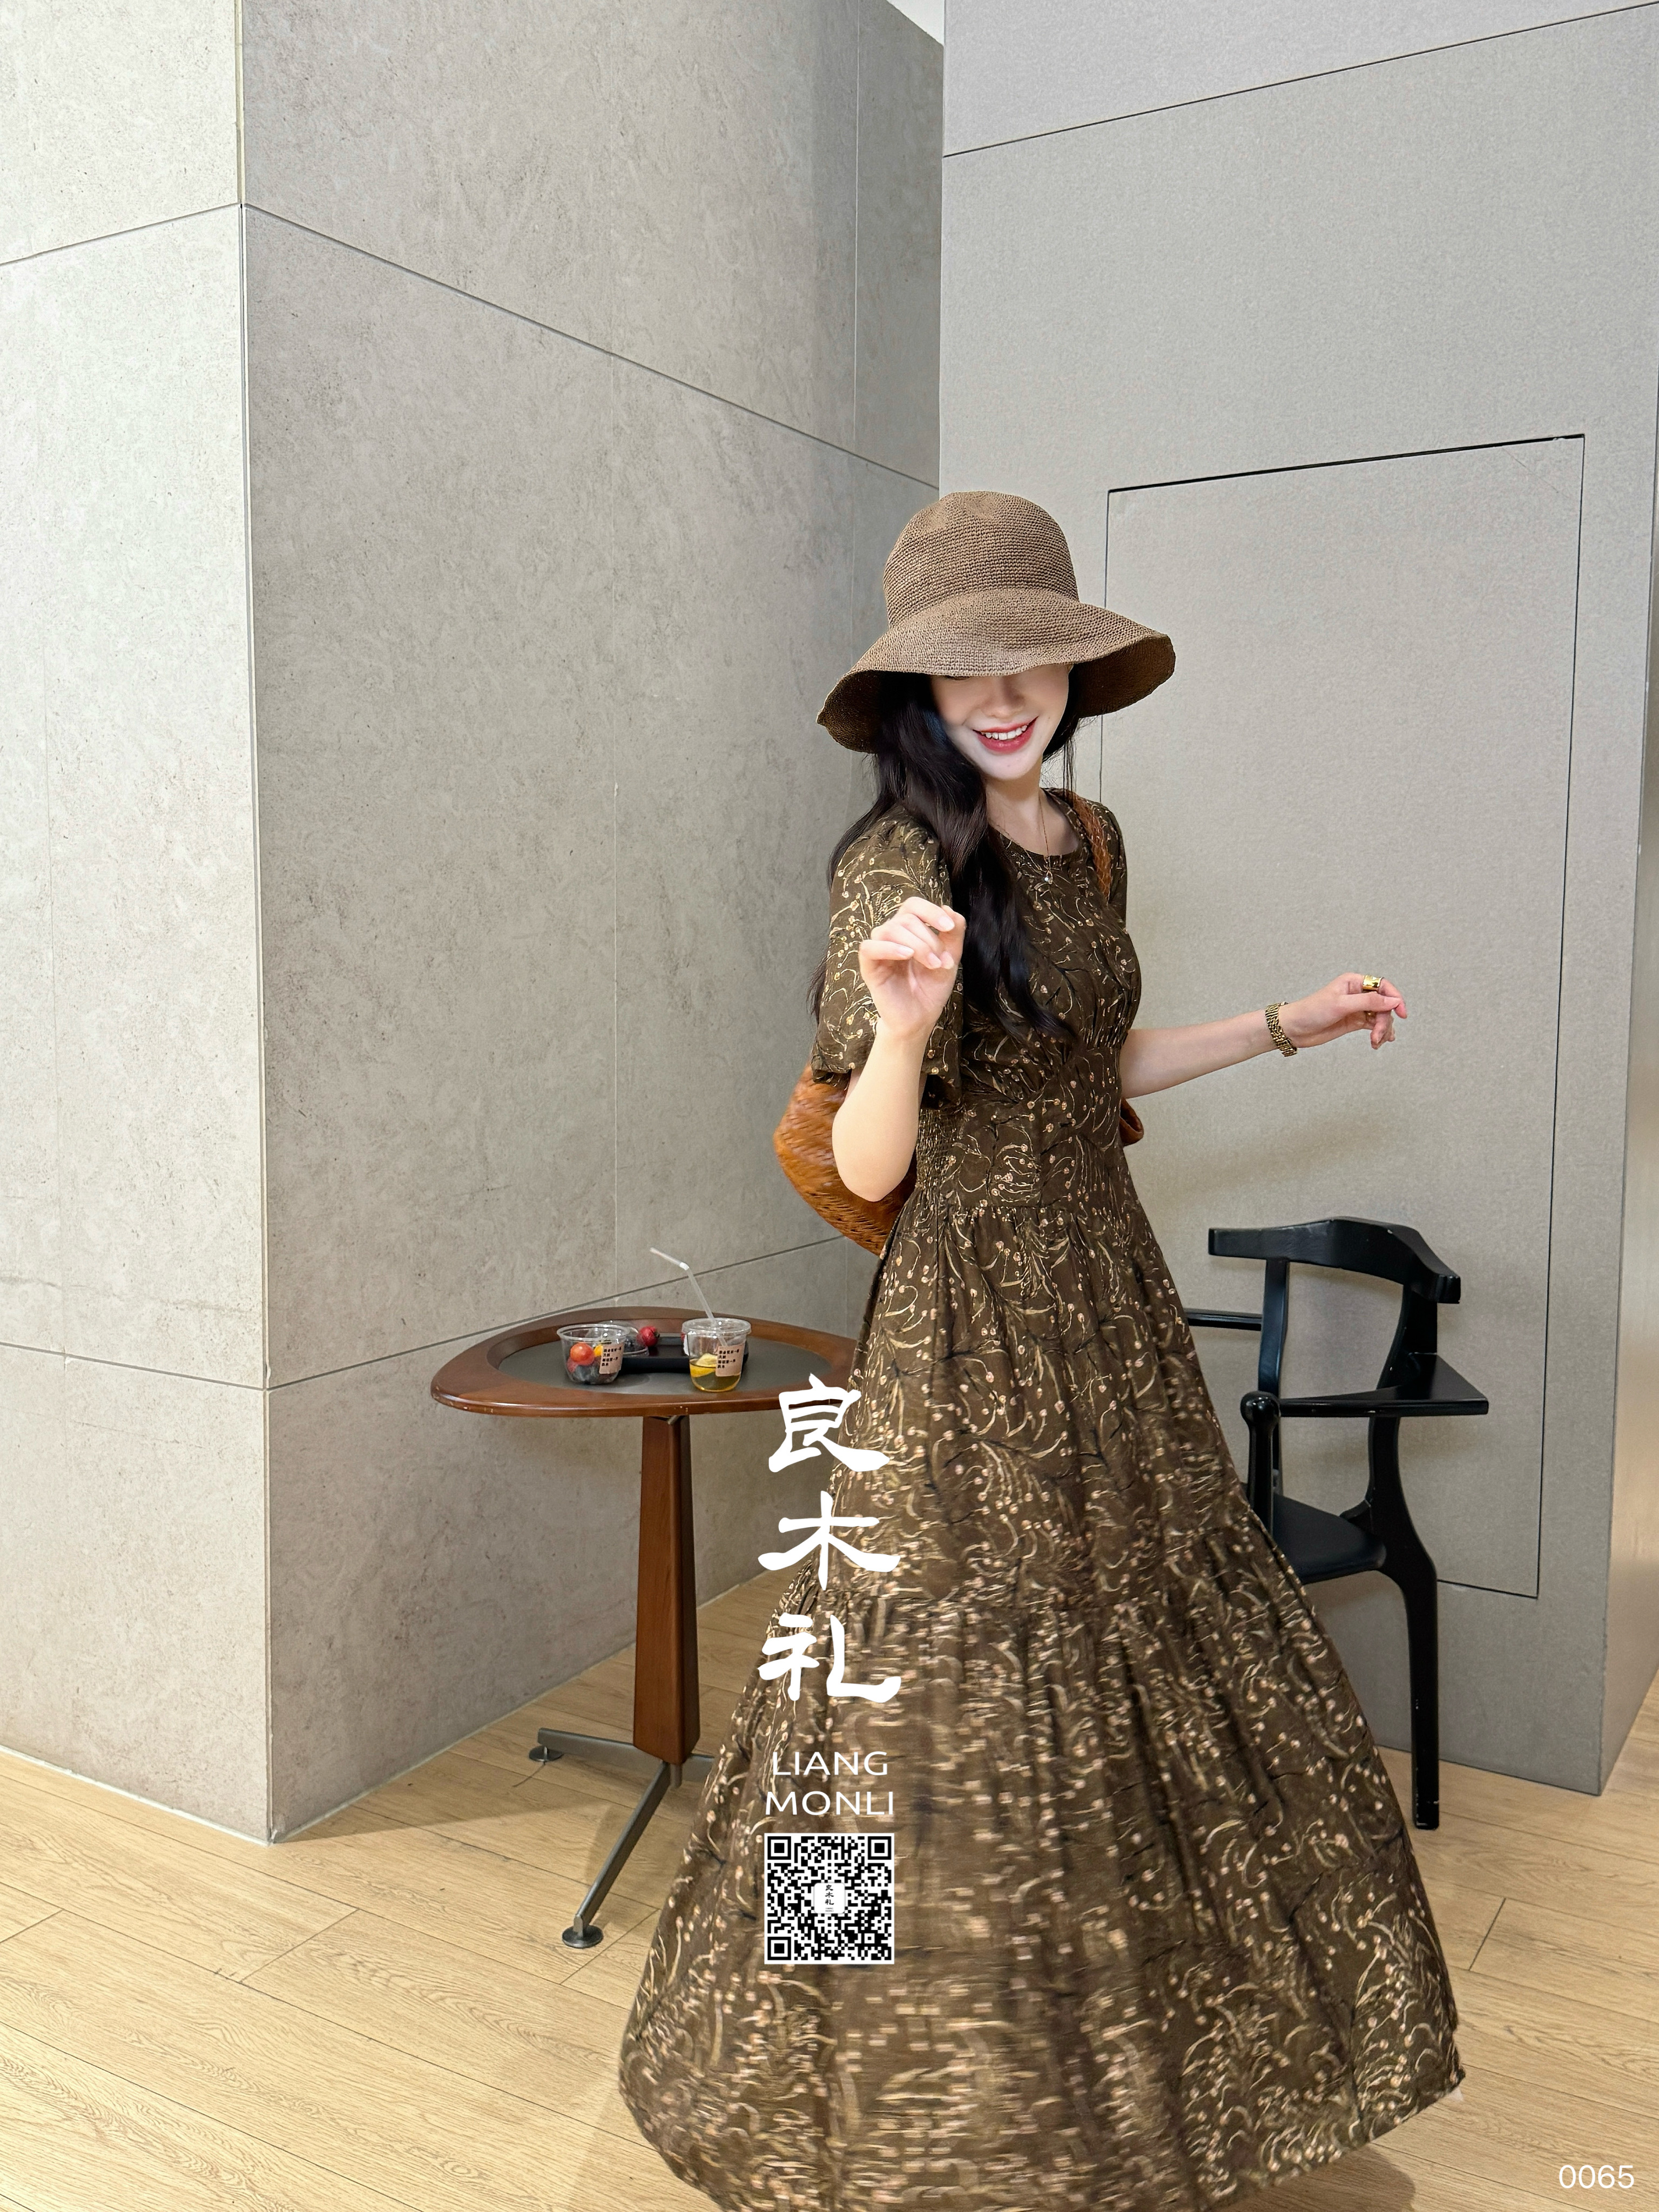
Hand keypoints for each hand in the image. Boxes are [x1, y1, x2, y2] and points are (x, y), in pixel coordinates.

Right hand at [858, 896, 964, 1043]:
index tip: (948, 927)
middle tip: (942, 962)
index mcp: (909, 930)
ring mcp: (879, 950)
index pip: (913, 905)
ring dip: (917, 945)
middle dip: (930, 939)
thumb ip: (954, 933)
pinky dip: (889, 947)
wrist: (920, 1018)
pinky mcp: (869, 967)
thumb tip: (948, 909)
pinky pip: (869, 947)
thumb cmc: (931, 988)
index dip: (930, 911)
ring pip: (891, 930)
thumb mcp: (950, 957)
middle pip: (906, 919)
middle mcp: (892, 936)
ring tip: (932, 965)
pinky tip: (906, 955)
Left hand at [1282, 973, 1406, 1050]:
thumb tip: (1393, 1001)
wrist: (1295, 1029)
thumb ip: (1369, 1002)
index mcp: (1354, 982)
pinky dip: (1378, 1034)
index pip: (1383, 985)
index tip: (1402, 1013)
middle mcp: (1358, 993)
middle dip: (1385, 1021)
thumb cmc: (1312, 1011)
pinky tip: (1378, 1042)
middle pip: (1384, 1005)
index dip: (1395, 998)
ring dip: (1382, 1030)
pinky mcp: (1355, 1021)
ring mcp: (1357, 1008)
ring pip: (1381, 1017)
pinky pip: (1374, 1026)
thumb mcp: (1341, 1005)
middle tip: (1378, 1035)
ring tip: (1376, 1042)